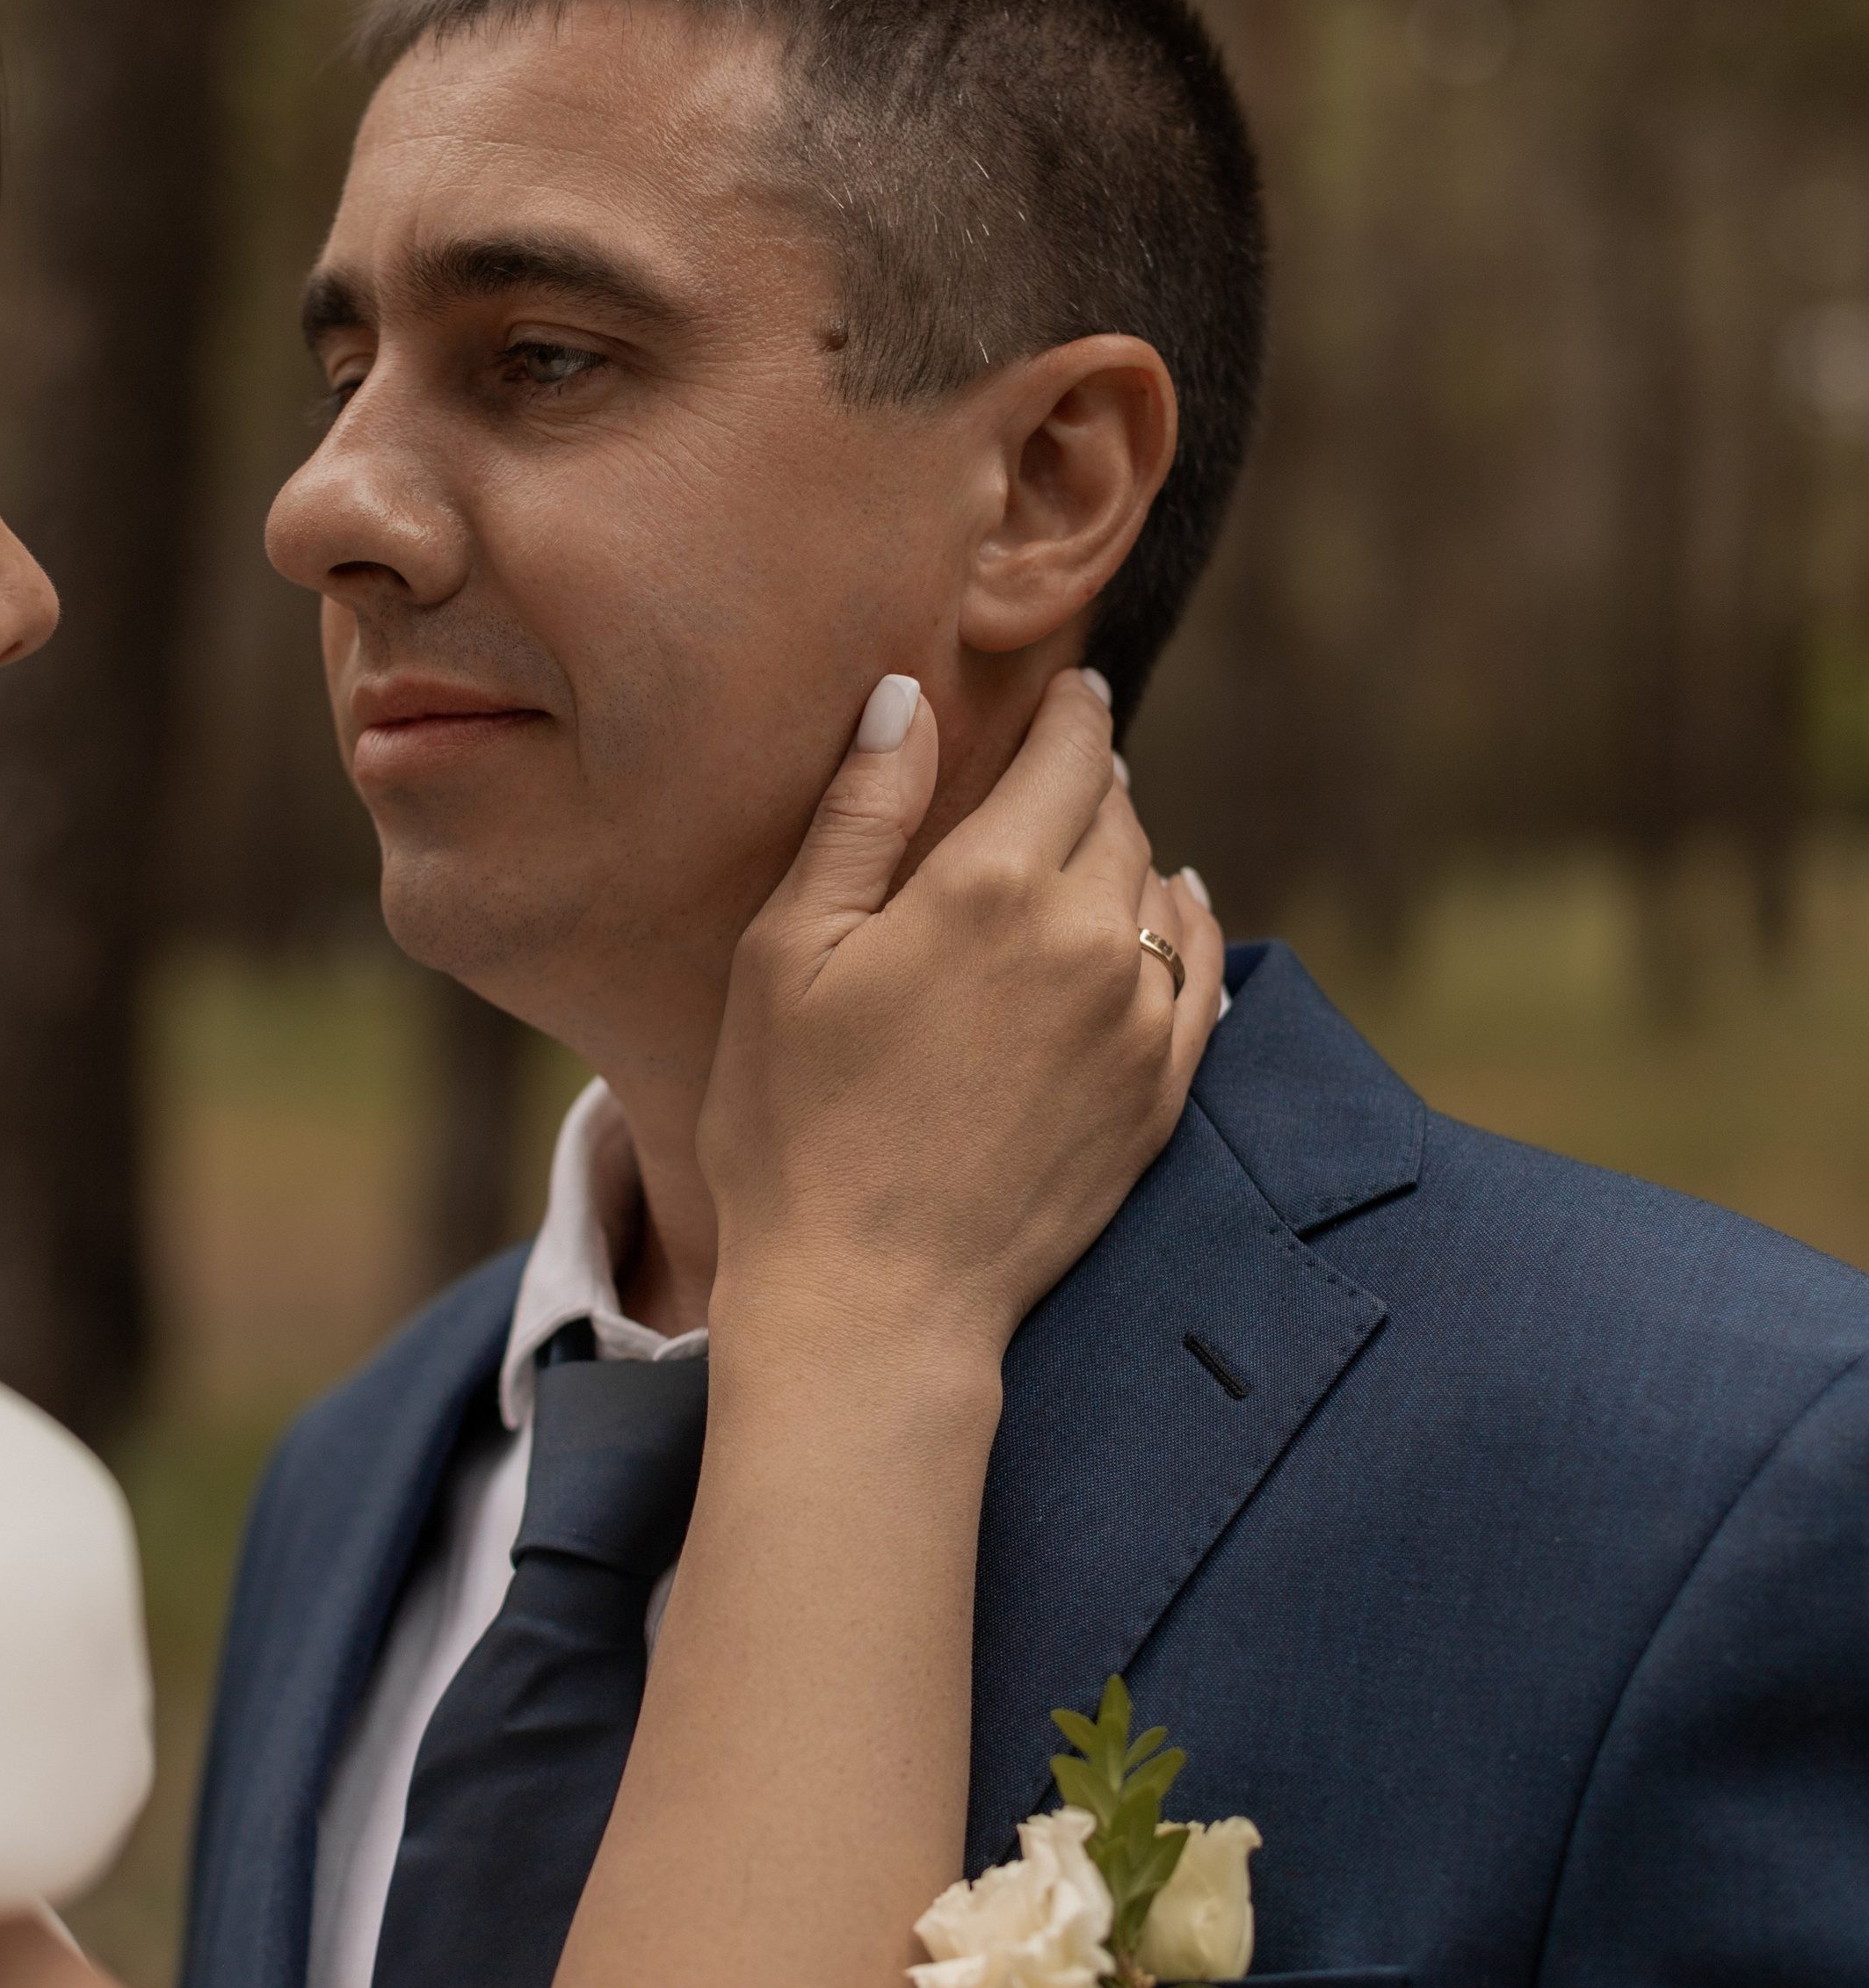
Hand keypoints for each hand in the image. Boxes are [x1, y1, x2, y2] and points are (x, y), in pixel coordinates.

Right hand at [699, 667, 1223, 1364]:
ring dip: (1130, 853)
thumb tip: (905, 698)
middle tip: (1065, 766)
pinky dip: (1185, 922)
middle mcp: (1088, 938)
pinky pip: (1200, 970)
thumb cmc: (796, 1127)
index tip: (1070, 688)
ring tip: (1096, 841)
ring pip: (1159, 888)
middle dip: (1090, 781)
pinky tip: (1169, 908)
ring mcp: (1139, 1021)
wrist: (874, 1298)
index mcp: (990, 886)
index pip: (1066, 755)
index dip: (1070, 711)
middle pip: (1116, 815)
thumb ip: (859, 815)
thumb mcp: (786, 955)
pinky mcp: (1162, 1092)